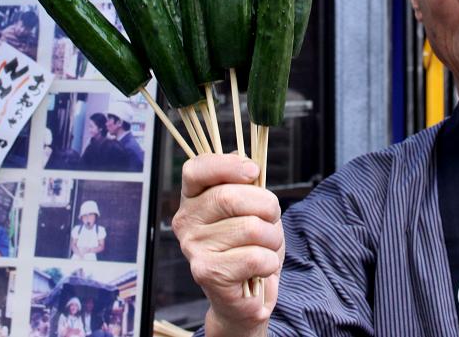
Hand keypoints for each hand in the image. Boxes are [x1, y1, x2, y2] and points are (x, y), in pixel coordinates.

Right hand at [172, 154, 283, 336]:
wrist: (248, 297)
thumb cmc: (250, 246)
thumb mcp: (251, 208)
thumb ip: (245, 183)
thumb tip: (247, 160)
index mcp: (192, 198)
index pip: (196, 169)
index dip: (227, 165)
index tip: (253, 171)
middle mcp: (186, 221)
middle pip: (230, 197)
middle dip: (266, 206)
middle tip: (271, 219)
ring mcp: (193, 248)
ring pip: (250, 228)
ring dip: (272, 238)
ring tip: (265, 248)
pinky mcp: (207, 274)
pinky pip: (255, 256)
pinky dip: (270, 262)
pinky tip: (261, 269)